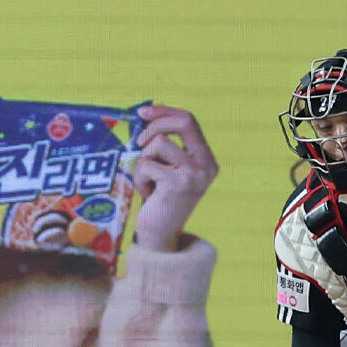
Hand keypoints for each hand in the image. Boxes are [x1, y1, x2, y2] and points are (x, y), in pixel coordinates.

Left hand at [132, 105, 219, 251]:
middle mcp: (207, 164)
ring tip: (147, 178)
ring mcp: (195, 174)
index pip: (189, 120)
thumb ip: (165, 145)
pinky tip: (147, 193)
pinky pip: (147, 164)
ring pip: (160, 142)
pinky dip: (140, 177)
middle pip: (183, 122)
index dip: (165, 112)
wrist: (161, 235)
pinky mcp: (178, 183)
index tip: (143, 112)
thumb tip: (146, 114)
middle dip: (154, 126)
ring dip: (144, 159)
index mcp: (207, 158)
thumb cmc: (159, 199)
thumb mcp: (168, 168)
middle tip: (139, 142)